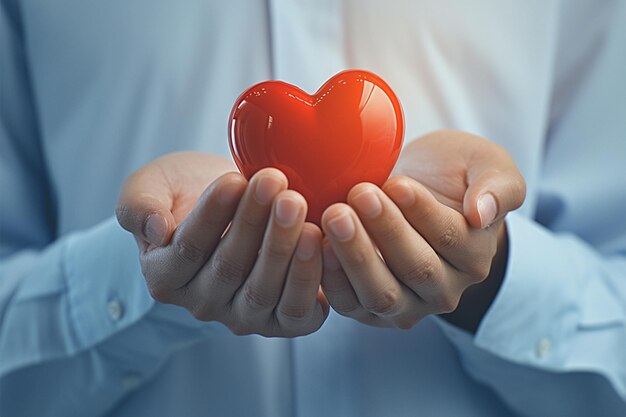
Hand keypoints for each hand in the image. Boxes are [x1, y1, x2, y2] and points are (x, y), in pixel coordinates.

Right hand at [116, 152, 327, 336]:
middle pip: (229, 268)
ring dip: (285, 247)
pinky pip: (297, 312)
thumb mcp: (152, 186)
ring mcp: (243, 316)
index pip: (188, 249)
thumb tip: (157, 230)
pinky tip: (323, 240)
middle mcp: (203, 304)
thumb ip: (139, 204)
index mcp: (166, 276)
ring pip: (264, 291)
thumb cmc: (189, 192)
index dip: (212, 215)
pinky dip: (312, 279)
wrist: (232, 202)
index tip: (233, 178)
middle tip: (276, 182)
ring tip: (300, 205)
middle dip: (255, 222)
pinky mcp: (281, 321)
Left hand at [319, 130, 525, 330]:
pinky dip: (332, 278)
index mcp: (473, 255)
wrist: (412, 189)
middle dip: (385, 231)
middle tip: (358, 194)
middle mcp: (444, 289)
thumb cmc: (450, 175)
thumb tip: (482, 214)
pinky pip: (351, 303)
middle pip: (416, 269)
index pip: (450, 238)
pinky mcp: (369, 309)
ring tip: (334, 216)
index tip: (396, 183)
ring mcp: (406, 305)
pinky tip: (317, 244)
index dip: (422, 212)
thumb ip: (498, 187)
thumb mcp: (485, 166)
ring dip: (356, 256)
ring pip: (382, 293)